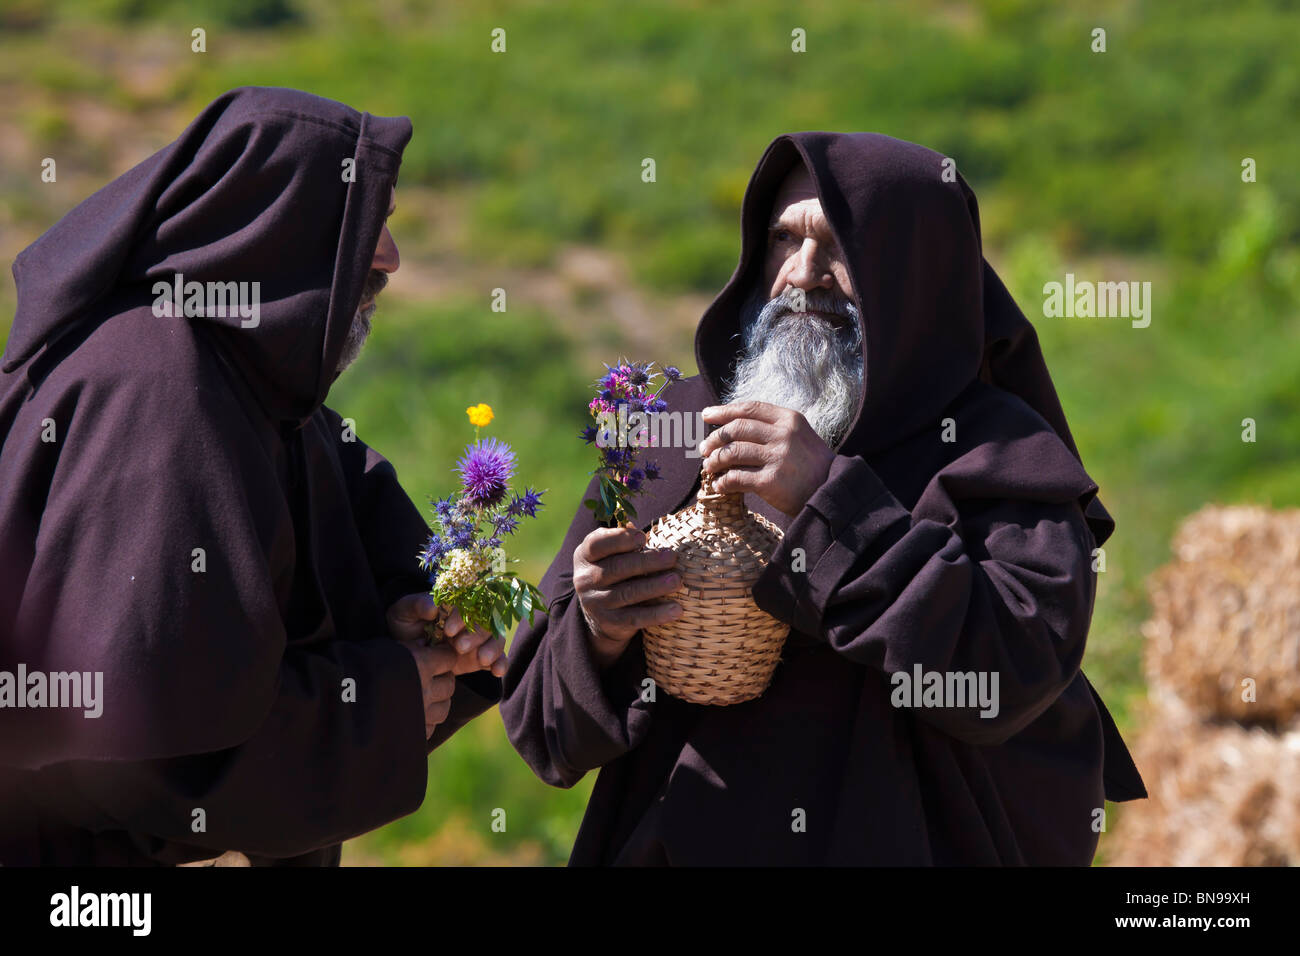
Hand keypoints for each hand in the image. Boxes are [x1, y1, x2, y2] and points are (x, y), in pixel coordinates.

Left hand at [388, 594, 507, 738]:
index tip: (448, 629)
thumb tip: (433, 608)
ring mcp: (477, 639)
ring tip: (482, 660)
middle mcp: (470, 619)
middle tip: (460, 646)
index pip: (467, 604)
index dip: (461, 616)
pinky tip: (497, 671)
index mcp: (454, 604)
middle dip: (476, 635)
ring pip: (495, 638)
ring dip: (493, 648)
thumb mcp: (403, 611)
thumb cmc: (404, 624)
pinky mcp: (480, 657)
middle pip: (485, 621)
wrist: (404, 650)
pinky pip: (497, 659)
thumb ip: (416, 605)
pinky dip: (500, 663)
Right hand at [573, 523, 682, 668]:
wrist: (600, 615)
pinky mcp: (609, 623)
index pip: (596, 544)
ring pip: (627, 593)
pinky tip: (676, 609)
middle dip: (646, 562)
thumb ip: (623, 541)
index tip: (642, 537)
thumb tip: (639, 531)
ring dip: (655, 587)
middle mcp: (584, 579)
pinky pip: (635, 618)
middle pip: (616, 568)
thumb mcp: (609, 554)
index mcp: (585, 556)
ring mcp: (595, 603)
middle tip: (672, 557)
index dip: (619, 539)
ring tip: (677, 581)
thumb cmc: (614, 572)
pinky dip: (657, 614)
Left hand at [699, 401, 833, 515]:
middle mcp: (783, 435)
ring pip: (732, 452)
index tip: (706, 415)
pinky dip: (723, 481)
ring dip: (715, 460)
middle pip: (736, 429)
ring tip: (709, 467)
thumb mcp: (800, 436)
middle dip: (715, 438)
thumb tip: (734, 424)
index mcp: (789, 420)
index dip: (724, 411)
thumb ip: (773, 428)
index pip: (749, 409)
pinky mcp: (770, 481)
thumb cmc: (811, 465)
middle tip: (704, 448)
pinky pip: (736, 478)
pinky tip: (720, 485)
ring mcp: (777, 457)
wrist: (831, 493)